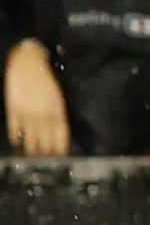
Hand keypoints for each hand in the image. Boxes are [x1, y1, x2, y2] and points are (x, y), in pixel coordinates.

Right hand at [5, 40, 67, 155]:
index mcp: (57, 110)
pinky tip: (17, 142)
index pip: (60, 134)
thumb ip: (57, 113)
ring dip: (31, 148)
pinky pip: (15, 127)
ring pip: (30, 137)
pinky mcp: (13, 109)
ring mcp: (27, 113)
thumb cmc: (45, 79)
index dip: (61, 147)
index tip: (61, 156)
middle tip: (46, 161)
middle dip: (46, 152)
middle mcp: (43, 114)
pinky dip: (16, 136)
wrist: (27, 62)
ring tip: (31, 156)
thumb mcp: (56, 96)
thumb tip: (56, 129)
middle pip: (45, 139)